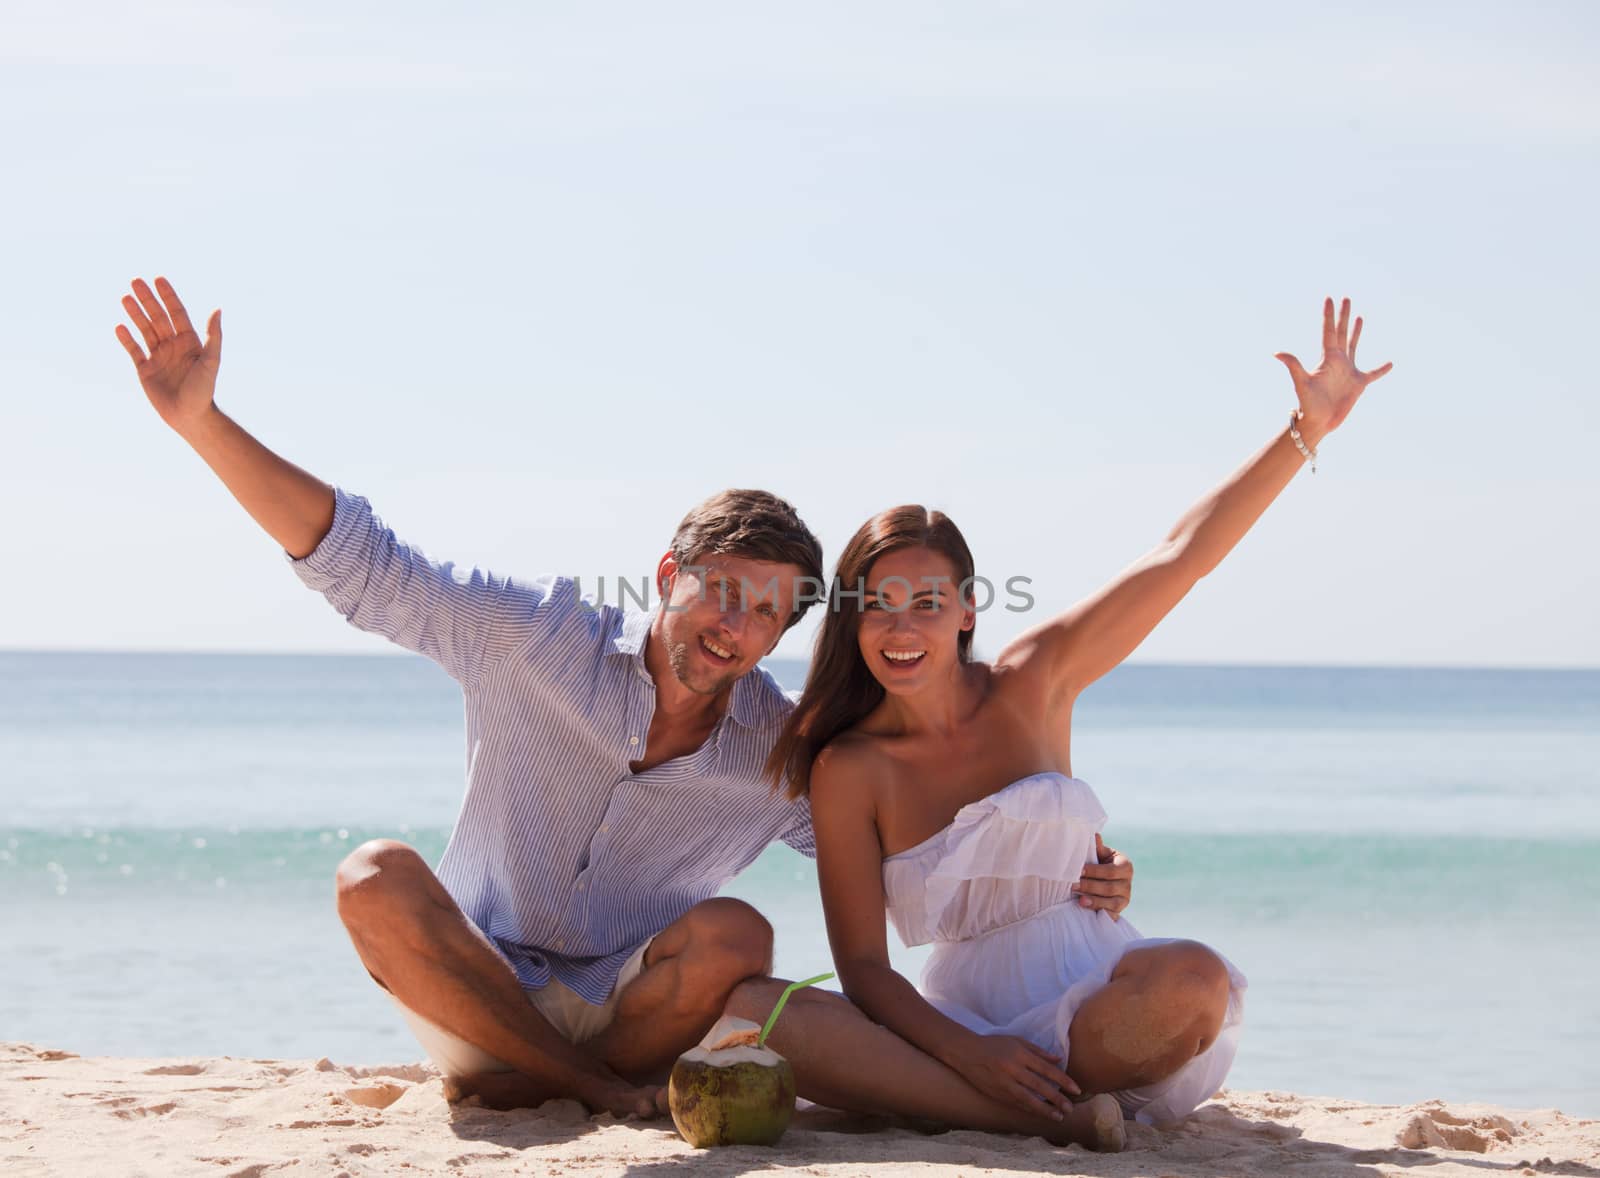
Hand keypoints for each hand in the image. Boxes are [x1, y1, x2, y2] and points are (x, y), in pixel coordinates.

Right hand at [114, 276, 222, 433]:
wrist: (189, 416)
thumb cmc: (203, 389)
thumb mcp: (210, 361)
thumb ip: (213, 336)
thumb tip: (217, 309)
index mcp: (189, 342)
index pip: (176, 313)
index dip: (168, 296)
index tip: (158, 279)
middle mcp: (173, 346)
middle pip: (158, 317)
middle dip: (147, 299)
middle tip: (135, 281)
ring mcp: (158, 357)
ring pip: (144, 330)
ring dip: (135, 314)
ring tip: (125, 297)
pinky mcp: (145, 370)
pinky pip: (134, 350)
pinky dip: (127, 339)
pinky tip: (119, 326)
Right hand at [950, 1033, 1079, 1118]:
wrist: (966, 1053)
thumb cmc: (993, 1044)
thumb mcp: (1016, 1041)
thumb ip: (1038, 1050)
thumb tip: (1058, 1059)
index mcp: (1020, 1054)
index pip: (1046, 1069)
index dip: (1063, 1080)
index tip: (1076, 1089)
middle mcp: (1013, 1069)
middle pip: (1040, 1086)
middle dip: (1057, 1098)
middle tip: (1070, 1108)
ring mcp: (1005, 1083)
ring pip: (1029, 1100)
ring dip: (1045, 1109)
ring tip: (1059, 1116)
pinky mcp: (998, 1093)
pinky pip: (1017, 1103)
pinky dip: (1030, 1109)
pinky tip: (1040, 1113)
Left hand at [1073, 833, 1131, 919]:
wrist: (1105, 881)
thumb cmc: (1101, 864)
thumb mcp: (1101, 855)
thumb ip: (1097, 848)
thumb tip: (1094, 835)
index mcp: (1125, 866)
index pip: (1110, 871)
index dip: (1094, 871)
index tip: (1078, 870)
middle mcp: (1128, 883)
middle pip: (1109, 887)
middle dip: (1090, 886)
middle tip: (1072, 885)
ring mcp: (1125, 899)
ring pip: (1111, 902)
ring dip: (1094, 901)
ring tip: (1080, 900)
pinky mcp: (1119, 911)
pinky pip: (1112, 914)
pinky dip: (1100, 912)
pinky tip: (1089, 910)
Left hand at [1273, 296, 1392, 438]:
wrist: (1318, 422)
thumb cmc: (1308, 403)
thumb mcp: (1302, 383)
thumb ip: (1293, 366)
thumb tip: (1277, 352)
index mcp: (1327, 358)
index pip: (1328, 331)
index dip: (1329, 315)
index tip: (1330, 299)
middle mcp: (1338, 361)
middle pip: (1341, 333)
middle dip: (1344, 316)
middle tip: (1346, 299)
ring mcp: (1348, 371)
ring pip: (1354, 346)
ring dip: (1356, 332)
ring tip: (1359, 317)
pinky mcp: (1358, 384)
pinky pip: (1373, 374)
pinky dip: (1382, 369)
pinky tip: (1390, 363)